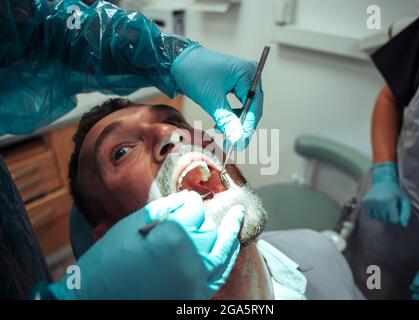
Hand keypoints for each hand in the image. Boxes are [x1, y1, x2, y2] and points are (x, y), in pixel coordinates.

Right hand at [46, 190, 243, 299]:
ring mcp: (196, 278)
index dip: (190, 202)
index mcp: (174, 232)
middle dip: (203, 218)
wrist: (96, 298)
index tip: (186, 202)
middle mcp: (191, 255)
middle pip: (209, 228)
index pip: (195, 207)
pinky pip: (220, 274)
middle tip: (200, 210)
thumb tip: (189, 199)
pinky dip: (227, 258)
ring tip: (236, 218)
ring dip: (230, 233)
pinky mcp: (196, 296)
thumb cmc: (110, 259)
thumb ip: (166, 208)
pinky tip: (230, 247)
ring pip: (223, 250)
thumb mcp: (134, 224)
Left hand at [171, 45, 262, 149]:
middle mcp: (250, 76)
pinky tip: (220, 123)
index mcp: (249, 74)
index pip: (255, 106)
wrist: (179, 61)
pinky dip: (230, 117)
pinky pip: (238, 106)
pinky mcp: (236, 86)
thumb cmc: (194, 71)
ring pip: (246, 110)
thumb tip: (239, 138)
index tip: (240, 143)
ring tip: (220, 129)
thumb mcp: (211, 98)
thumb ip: (227, 119)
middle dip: (241, 126)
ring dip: (235, 123)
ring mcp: (244, 81)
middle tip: (232, 143)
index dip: (248, 127)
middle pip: (253, 109)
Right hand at [362, 162, 410, 226]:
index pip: (394, 220)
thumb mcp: (404, 201)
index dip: (396, 217)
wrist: (382, 182)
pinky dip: (374, 213)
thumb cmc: (395, 193)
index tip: (396, 210)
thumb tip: (403, 225)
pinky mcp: (364, 202)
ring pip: (377, 218)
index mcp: (389, 200)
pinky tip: (377, 206)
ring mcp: (370, 201)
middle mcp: (378, 201)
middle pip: (385, 220)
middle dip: (389, 216)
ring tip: (384, 206)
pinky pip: (370, 216)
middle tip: (390, 207)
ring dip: (382, 215)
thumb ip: (406, 213)